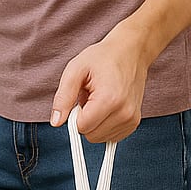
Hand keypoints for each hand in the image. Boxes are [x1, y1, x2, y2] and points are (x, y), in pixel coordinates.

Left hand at [49, 27, 151, 143]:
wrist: (132, 51)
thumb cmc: (103, 58)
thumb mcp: (75, 70)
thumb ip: (63, 98)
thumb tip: (56, 122)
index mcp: (109, 100)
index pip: (82, 127)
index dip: (75, 115)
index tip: (82, 99)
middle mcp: (124, 113)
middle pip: (91, 135)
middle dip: (85, 120)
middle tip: (91, 98)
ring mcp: (131, 119)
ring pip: (100, 138)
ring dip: (95, 122)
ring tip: (100, 100)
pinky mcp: (134, 123)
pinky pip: (110, 136)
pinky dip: (105, 125)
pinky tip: (108, 107)